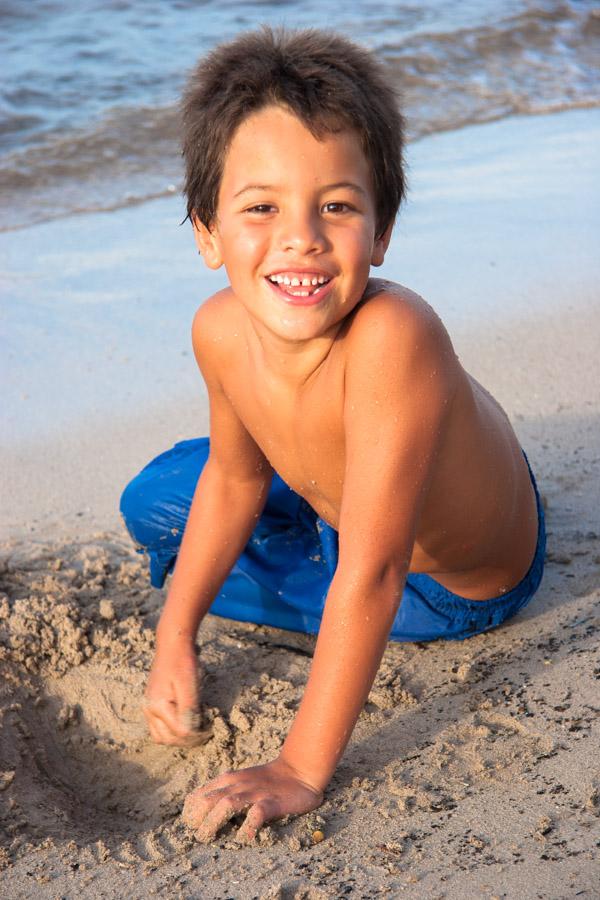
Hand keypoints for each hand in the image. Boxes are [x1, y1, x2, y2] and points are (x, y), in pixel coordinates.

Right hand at [144, 634, 205, 745]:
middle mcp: (149, 710)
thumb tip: (191, 732)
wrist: (172, 646)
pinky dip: (172, 730)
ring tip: (195, 730)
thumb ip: (189, 709)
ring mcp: (148, 708)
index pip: (179, 732)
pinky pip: (159, 727)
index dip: (196, 735)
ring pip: (161, 736)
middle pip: (167, 739)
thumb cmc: (182, 663)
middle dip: (187, 740)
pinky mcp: (152, 704)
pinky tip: (186, 722)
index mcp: (158, 706)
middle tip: (205, 733)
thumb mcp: (189, 685)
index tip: (211, 729)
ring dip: (177, 738)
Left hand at [181, 757, 323, 842]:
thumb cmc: (266, 781)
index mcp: (228, 780)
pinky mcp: (271, 803)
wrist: (298, 770)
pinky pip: (257, 814)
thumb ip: (224, 793)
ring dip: (213, 821)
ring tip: (207, 837)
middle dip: (197, 818)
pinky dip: (248, 826)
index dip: (190, 812)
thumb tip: (202, 815)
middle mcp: (238, 785)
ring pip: (227, 804)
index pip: (199, 795)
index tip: (189, 827)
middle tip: (196, 836)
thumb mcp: (240, 783)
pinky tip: (244, 838)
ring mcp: (254, 793)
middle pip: (209, 800)